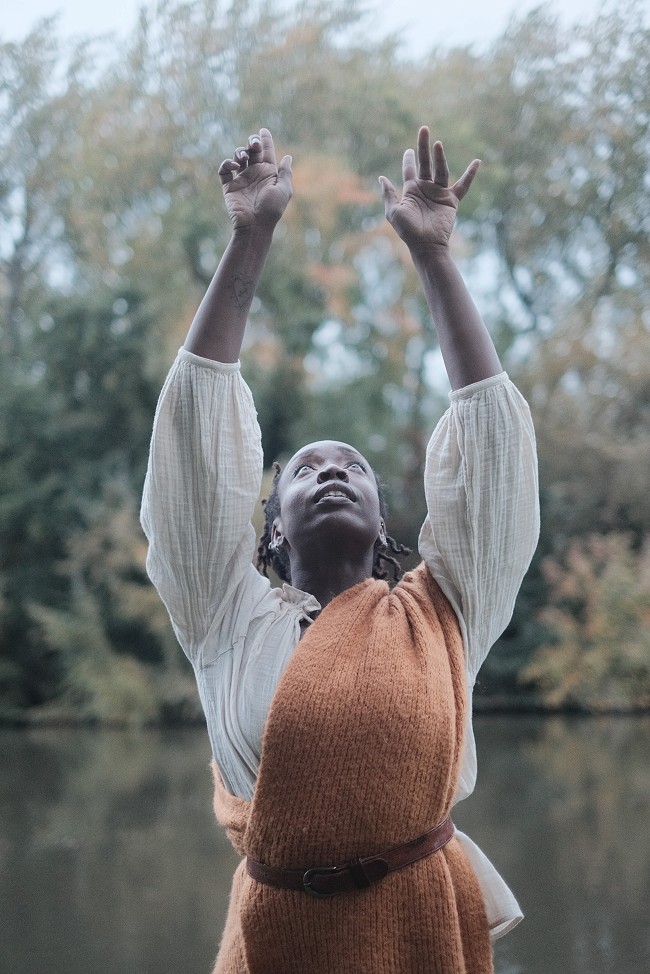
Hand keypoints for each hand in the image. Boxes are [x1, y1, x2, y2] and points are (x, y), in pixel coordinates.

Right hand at [218, 128, 291, 230]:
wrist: (254, 226)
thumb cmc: (272, 210)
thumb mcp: (284, 190)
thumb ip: (285, 173)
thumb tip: (288, 157)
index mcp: (268, 174)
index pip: (267, 152)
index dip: (265, 140)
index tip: (263, 130)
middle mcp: (255, 174)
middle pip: (251, 151)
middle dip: (252, 142)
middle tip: (254, 144)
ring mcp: (241, 180)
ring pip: (237, 157)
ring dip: (240, 152)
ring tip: (243, 159)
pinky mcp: (229, 186)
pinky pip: (224, 170)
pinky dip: (226, 164)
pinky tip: (234, 167)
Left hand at [379, 127, 478, 251]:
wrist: (426, 245)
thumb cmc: (408, 231)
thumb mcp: (394, 212)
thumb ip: (389, 194)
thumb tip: (381, 178)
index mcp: (411, 191)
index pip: (410, 170)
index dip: (409, 159)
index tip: (409, 150)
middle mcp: (425, 189)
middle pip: (425, 164)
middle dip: (423, 147)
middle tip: (423, 129)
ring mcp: (439, 193)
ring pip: (441, 170)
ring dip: (440, 157)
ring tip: (437, 143)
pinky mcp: (451, 200)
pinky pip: (463, 185)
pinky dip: (470, 174)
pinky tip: (477, 162)